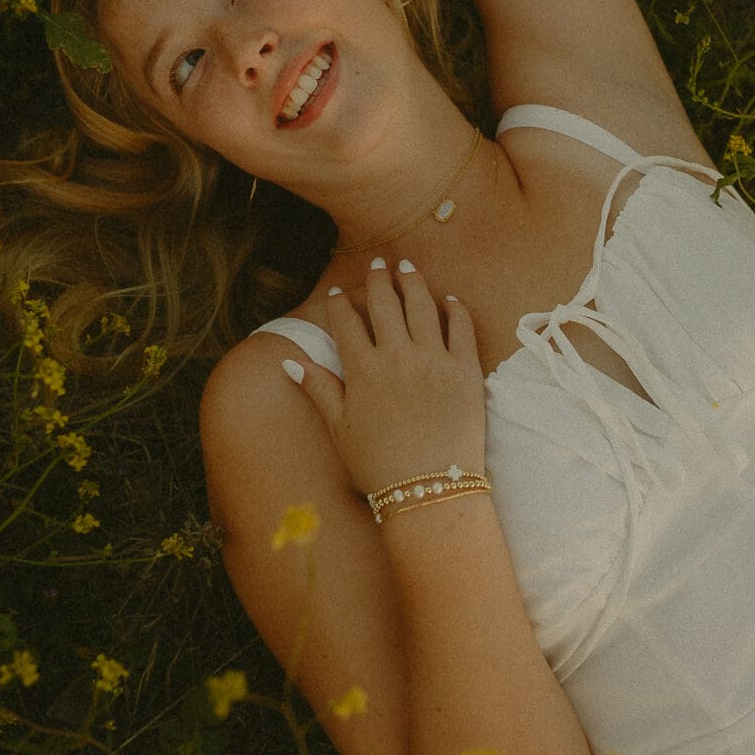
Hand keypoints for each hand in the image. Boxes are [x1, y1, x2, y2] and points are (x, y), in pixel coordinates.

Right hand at [287, 259, 486, 502]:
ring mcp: (434, 360)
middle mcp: (397, 356)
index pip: (346, 322)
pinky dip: (454, 309)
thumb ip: (318, 388)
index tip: (337, 292)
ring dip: (413, 282)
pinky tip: (448, 300)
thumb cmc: (379, 465)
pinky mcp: (465, 370)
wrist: (430, 490)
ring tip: (407, 267)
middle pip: (385, 303)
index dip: (339, 303)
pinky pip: (461, 327)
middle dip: (378, 279)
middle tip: (377, 264)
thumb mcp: (340, 428)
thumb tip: (289, 361)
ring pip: (422, 306)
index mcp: (363, 370)